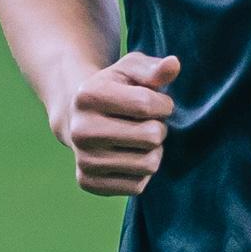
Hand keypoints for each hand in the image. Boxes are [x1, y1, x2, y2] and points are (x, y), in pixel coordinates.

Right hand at [55, 50, 179, 197]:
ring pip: (148, 165)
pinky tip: (129, 157)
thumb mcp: (130, 70)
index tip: (157, 102)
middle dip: (159, 128)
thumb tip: (173, 65)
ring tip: (139, 140)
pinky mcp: (88, 183)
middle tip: (147, 123)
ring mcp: (83, 159)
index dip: (163, 104)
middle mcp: (81, 130)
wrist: (77, 118)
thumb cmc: (113, 89)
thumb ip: (153, 68)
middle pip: (152, 136)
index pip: (147, 105)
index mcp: (88, 96)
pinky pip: (137, 186)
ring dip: (153, 152)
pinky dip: (141, 173)